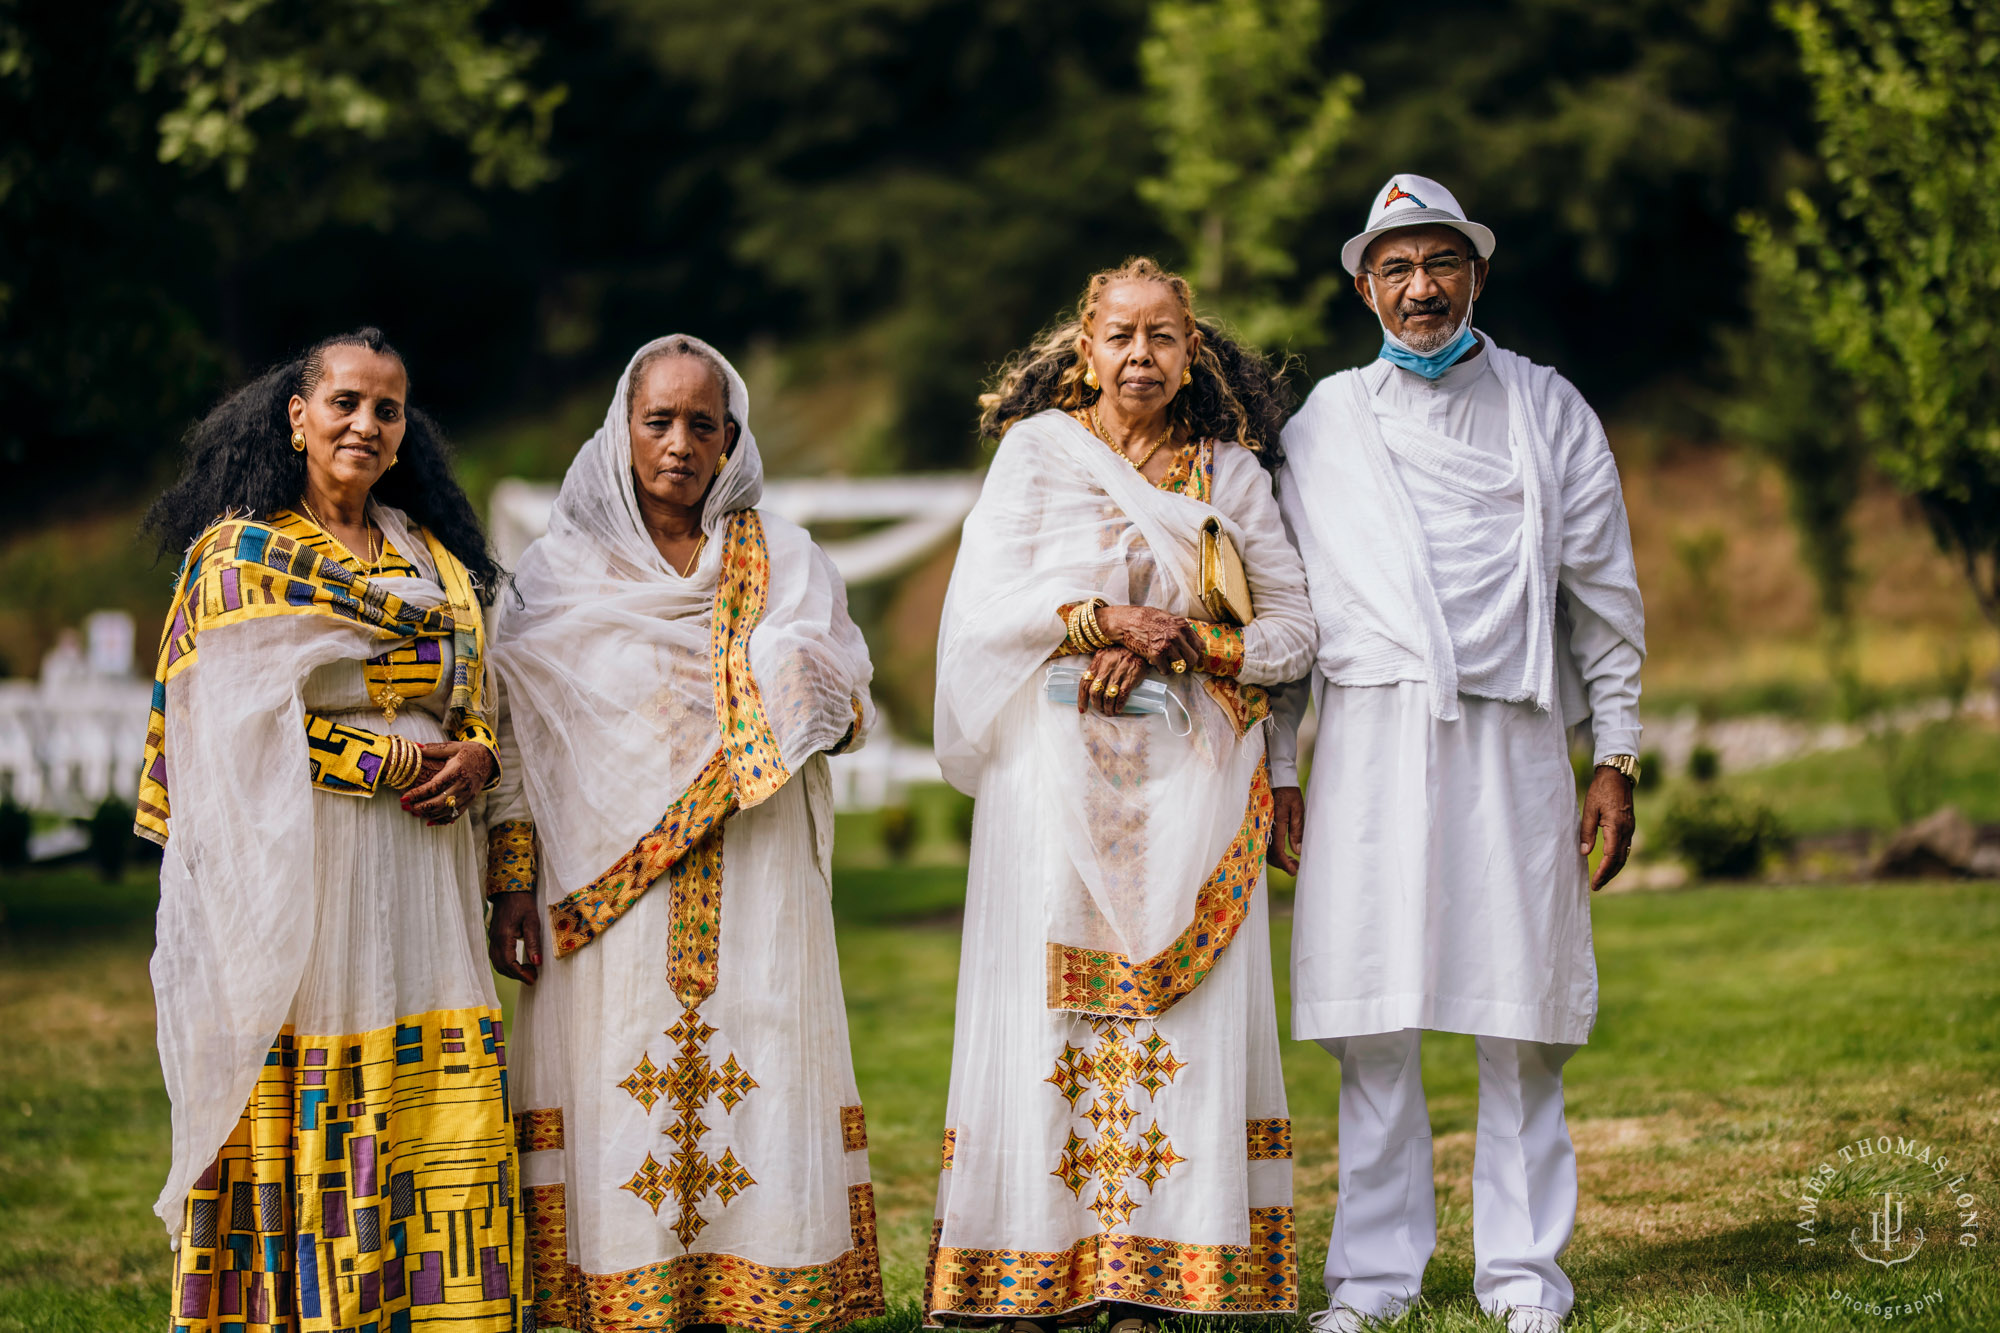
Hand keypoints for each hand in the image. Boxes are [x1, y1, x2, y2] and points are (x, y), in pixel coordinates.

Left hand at [401, 740, 493, 824]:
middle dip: (420, 807)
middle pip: (439, 802)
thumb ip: (433, 749)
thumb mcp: (452, 747)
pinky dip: (441, 820)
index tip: (404, 797)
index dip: (418, 793)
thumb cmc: (467, 752)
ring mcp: (467, 796)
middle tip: (406, 806)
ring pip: (445, 811)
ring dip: (428, 814)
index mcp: (457, 771)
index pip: (435, 786)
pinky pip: (454, 815)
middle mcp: (462, 786)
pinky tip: (429, 820)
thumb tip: (414, 747)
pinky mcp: (468, 802)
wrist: (488, 760)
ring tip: (413, 812)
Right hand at [487, 890, 541, 983]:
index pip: (508, 963)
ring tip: (527, 971)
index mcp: (503, 936)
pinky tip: (518, 963)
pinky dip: (506, 964)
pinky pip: (496, 956)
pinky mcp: (494, 936)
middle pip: (501, 966)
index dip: (520, 974)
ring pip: (497, 962)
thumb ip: (533, 943)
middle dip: (516, 975)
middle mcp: (495, 939)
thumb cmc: (522, 903)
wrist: (509, 889)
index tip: (532, 979)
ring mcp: (492, 938)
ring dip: (511, 971)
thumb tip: (537, 963)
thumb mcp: (532, 921)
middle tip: (532, 976)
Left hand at [1080, 647, 1145, 716]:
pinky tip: (1118, 709)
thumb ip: (1098, 667)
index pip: (1085, 682)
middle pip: (1095, 691)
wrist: (1142, 646)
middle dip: (1096, 704)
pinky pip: (1121, 696)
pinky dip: (1118, 706)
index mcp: (1098, 660)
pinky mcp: (1131, 678)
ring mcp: (1119, 673)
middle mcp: (1106, 667)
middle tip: (1100, 709)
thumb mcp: (1107, 654)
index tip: (1082, 708)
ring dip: (1107, 708)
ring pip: (1107, 696)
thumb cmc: (1123, 652)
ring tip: (1109, 711)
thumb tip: (1091, 686)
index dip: (1082, 698)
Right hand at [1096, 604, 1203, 674]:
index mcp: (1182, 625)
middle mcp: (1177, 636)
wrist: (1125, 621)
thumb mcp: (1167, 617)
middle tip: (1179, 663)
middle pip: (1193, 658)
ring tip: (1165, 661)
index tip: (1189, 655)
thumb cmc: (1144, 618)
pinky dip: (1162, 669)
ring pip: (1181, 667)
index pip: (1200, 645)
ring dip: (1174, 666)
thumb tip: (1193, 639)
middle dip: (1187, 663)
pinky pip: (1166, 671)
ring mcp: (1167, 646)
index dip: (1195, 652)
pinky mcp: (1156, 655)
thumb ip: (1181, 628)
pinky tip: (1156, 662)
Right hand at [1268, 785, 1304, 874]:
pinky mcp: (1263, 825)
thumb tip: (1297, 851)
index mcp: (1276, 823)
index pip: (1278, 849)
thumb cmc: (1290, 793)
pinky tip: (1285, 853)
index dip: (1285, 863)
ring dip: (1279, 859)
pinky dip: (1275, 852)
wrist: (1278, 779)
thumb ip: (1296, 830)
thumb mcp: (1297, 810)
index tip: (1294, 870)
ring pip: (1267, 850)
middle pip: (1270, 853)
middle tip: (1295, 869)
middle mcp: (1266, 827)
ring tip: (1293, 862)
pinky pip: (1266, 843)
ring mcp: (1263, 826)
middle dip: (1282, 864)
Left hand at [1579, 765, 1635, 890]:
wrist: (1617, 776)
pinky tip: (1610, 863)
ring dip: (1614, 869)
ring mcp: (1630, 828)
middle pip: (1620, 860)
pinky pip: (1626, 847)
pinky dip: (1618, 859)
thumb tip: (1584, 853)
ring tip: (1602, 879)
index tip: (1594, 882)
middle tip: (1597, 886)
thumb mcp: (1589, 809)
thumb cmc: (1601, 790)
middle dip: (1609, 875)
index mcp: (1616, 827)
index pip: (1611, 857)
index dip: (1603, 872)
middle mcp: (1626, 830)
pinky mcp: (1629, 826)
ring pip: (1625, 855)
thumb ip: (1586, 831)